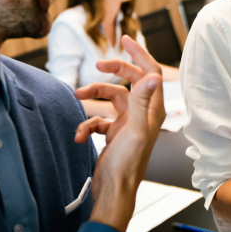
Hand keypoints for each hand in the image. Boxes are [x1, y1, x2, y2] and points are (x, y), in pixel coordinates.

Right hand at [74, 35, 164, 231]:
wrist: (112, 192)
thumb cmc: (127, 165)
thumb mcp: (133, 130)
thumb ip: (141, 101)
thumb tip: (153, 74)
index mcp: (152, 110)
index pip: (150, 73)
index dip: (139, 54)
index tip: (124, 39)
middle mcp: (142, 114)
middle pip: (129, 81)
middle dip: (113, 71)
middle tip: (98, 64)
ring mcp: (127, 123)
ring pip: (109, 99)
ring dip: (93, 97)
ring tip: (77, 97)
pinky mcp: (113, 134)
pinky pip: (98, 119)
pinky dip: (87, 123)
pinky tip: (80, 135)